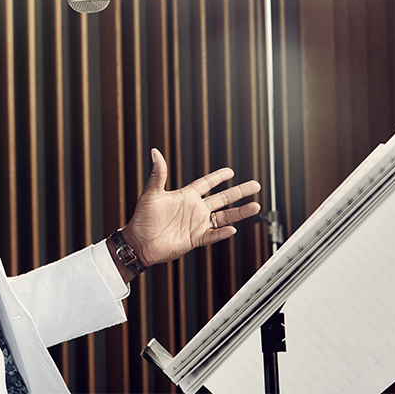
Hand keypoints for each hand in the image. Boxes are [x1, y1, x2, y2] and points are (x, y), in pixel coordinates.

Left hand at [111, 149, 260, 280]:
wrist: (138, 242)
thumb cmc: (142, 218)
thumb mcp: (151, 193)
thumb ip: (158, 174)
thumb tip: (155, 152)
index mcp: (185, 196)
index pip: (206, 184)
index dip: (217, 177)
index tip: (230, 171)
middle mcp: (194, 209)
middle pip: (222, 199)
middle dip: (239, 192)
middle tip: (255, 186)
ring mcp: (196, 224)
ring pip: (223, 217)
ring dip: (239, 212)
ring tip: (256, 206)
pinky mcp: (195, 239)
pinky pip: (212, 235)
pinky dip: (222, 233)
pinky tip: (232, 229)